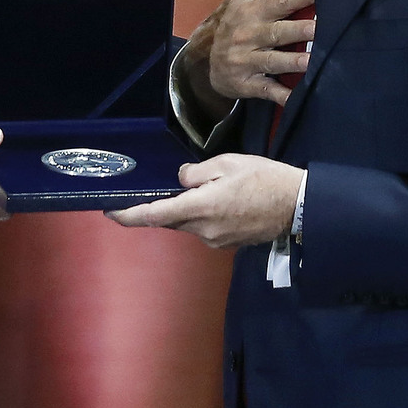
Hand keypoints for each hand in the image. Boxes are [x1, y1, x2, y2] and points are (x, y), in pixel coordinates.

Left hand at [105, 154, 304, 248]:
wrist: (297, 205)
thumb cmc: (263, 178)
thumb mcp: (227, 163)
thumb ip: (196, 173)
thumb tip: (180, 181)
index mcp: (200, 208)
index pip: (154, 215)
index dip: (128, 215)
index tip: (110, 212)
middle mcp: (203, 230)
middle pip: (170, 220)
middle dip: (162, 207)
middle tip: (159, 189)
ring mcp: (215, 241)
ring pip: (188, 224)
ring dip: (186, 210)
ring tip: (205, 190)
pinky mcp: (227, 244)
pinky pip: (204, 229)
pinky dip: (202, 216)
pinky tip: (219, 202)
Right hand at [185, 0, 316, 112]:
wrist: (204, 59)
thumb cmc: (234, 19)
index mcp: (254, 10)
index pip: (281, 0)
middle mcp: (251, 34)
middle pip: (279, 32)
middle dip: (301, 30)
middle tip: (323, 28)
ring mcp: (248, 60)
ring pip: (274, 61)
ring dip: (294, 62)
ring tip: (314, 61)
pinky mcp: (249, 84)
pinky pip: (267, 91)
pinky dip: (280, 96)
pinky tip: (295, 100)